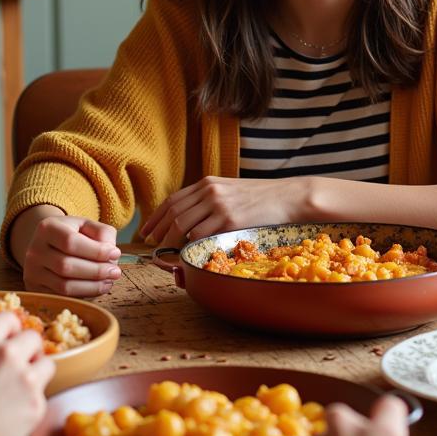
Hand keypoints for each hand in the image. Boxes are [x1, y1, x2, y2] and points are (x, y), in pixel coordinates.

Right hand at [0, 311, 54, 435]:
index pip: (8, 318)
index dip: (10, 330)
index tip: (10, 340)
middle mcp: (5, 354)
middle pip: (32, 336)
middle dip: (27, 350)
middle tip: (18, 367)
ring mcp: (25, 377)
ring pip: (46, 361)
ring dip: (37, 372)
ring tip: (21, 389)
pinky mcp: (37, 400)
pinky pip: (43, 392)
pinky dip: (33, 400)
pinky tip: (17, 412)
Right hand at [22, 212, 120, 296]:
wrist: (48, 245)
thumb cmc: (73, 234)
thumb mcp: (87, 225)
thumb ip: (103, 233)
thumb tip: (111, 254)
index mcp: (47, 228)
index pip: (70, 242)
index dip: (96, 251)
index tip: (116, 253)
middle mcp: (34, 250)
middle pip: (66, 266)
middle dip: (96, 271)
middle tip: (116, 272)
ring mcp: (32, 272)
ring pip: (64, 286)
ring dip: (92, 286)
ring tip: (110, 281)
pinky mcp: (35, 289)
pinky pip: (62, 297)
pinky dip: (83, 295)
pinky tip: (97, 288)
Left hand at [140, 176, 308, 246]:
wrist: (289, 196)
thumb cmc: (263, 197)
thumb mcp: (232, 191)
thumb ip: (211, 201)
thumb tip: (192, 219)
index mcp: (208, 183)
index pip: (173, 200)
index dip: (156, 216)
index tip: (147, 230)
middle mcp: (209, 190)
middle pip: (172, 212)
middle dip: (157, 230)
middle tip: (150, 244)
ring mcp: (219, 204)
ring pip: (181, 224)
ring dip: (169, 241)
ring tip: (164, 252)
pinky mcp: (229, 219)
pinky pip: (200, 235)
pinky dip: (189, 245)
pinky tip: (185, 252)